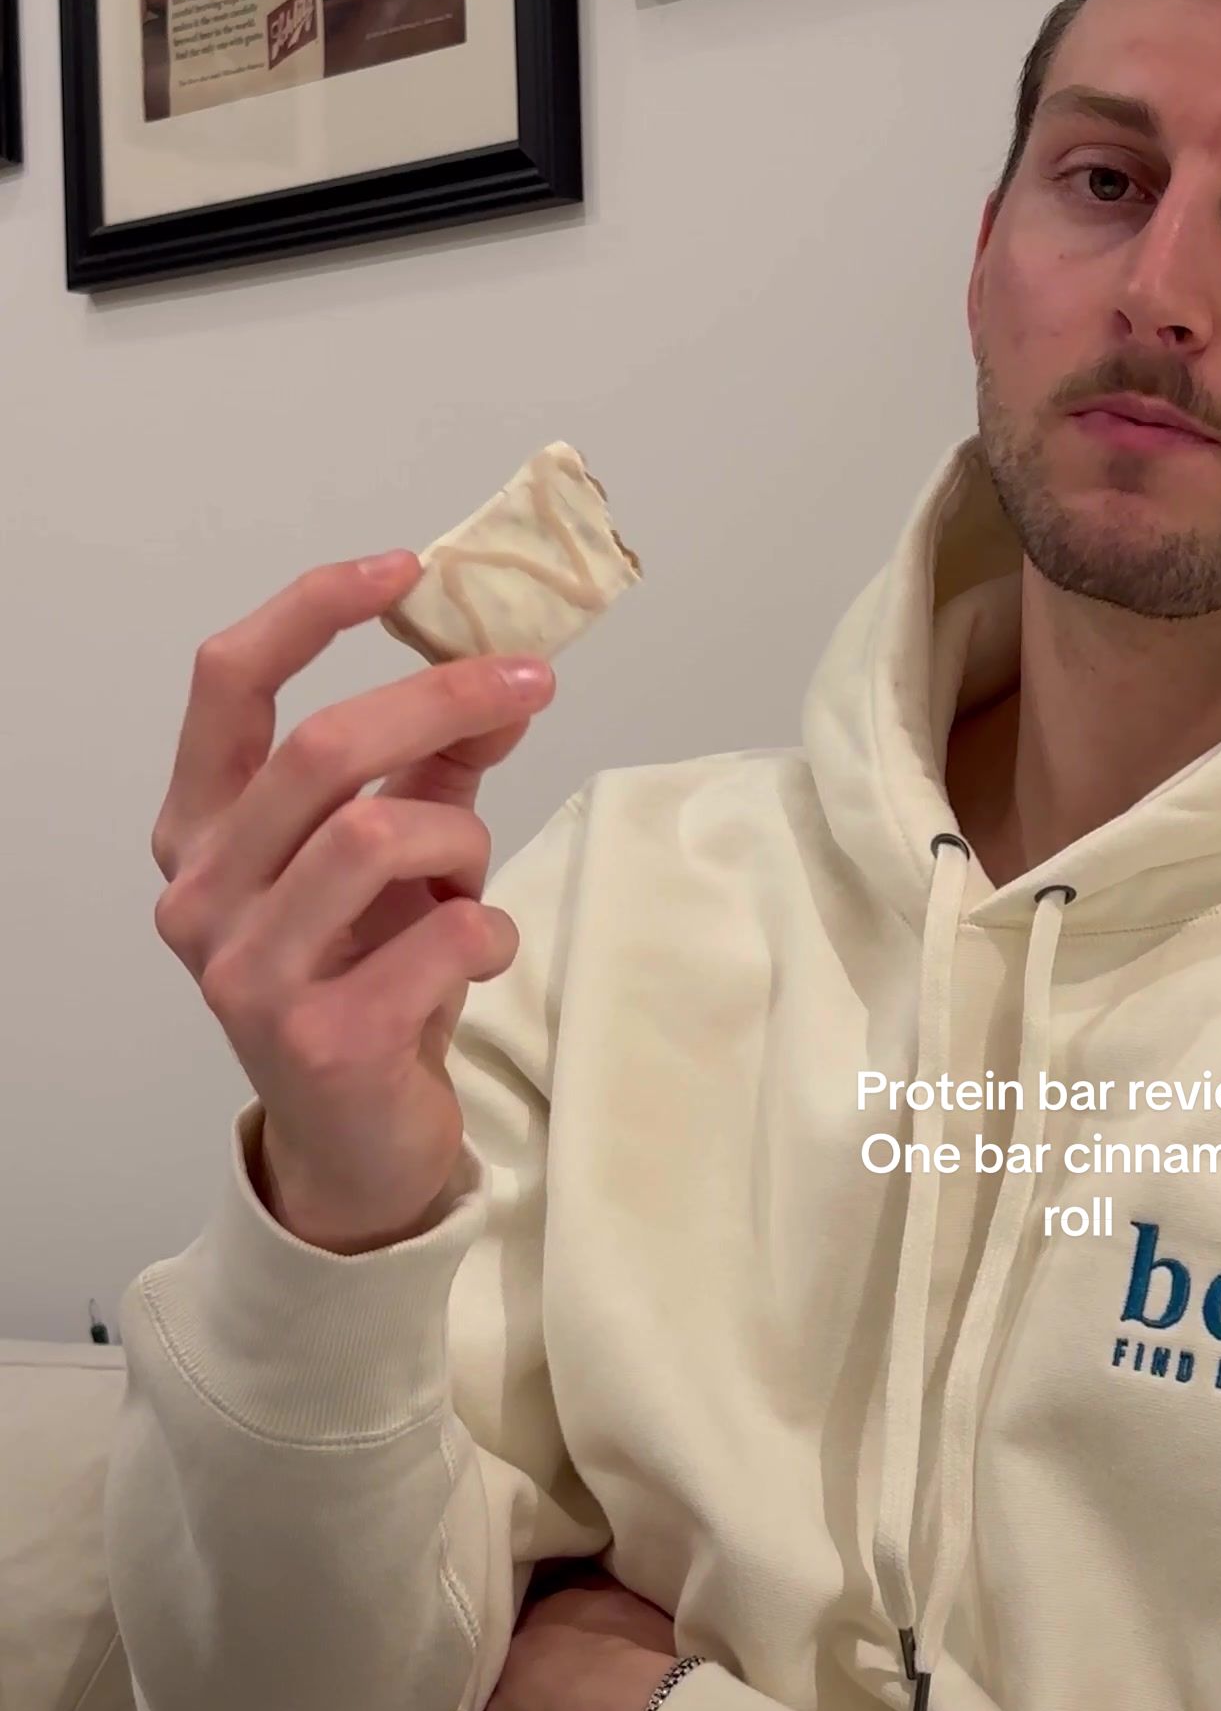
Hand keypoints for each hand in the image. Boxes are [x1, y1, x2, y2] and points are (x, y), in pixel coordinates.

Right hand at [150, 556, 557, 1253]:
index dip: (313, 608)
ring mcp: (245, 971)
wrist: (359, 1141)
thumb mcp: (395, 858)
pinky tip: (477, 955)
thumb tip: (506, 679)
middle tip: (529, 682)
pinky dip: (486, 930)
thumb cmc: (368, 980)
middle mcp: (200, 894)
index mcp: (200, 829)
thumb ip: (433, 766)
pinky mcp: (313, 1038)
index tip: (408, 569)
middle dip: (441, 699)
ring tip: (468, 880)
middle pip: (322, 747)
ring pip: (380, 835)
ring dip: (461, 840)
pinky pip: (440, 934)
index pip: (227, 681)